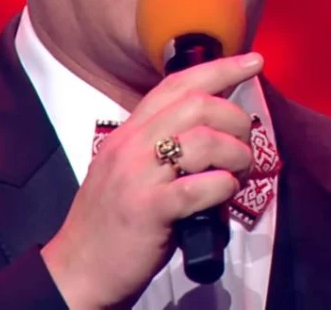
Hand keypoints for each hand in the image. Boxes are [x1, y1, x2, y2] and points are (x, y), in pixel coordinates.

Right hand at [40, 52, 262, 309]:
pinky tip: (224, 195)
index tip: (253, 61)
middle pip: (198, 105)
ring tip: (239, 174)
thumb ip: (162, 148)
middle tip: (245, 144)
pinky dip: (222, 187)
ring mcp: (137, 176)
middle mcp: (132, 145)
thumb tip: (216, 134)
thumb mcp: (130, 171)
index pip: (177, 84)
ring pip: (203, 141)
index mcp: (130, 131)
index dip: (221, 69)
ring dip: (236, 155)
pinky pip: (197, 187)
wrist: (77, 269)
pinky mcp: (147, 209)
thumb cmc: (112, 222)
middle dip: (236, 118)